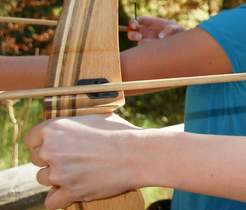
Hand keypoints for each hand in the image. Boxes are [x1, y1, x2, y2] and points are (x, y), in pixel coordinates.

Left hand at [24, 114, 142, 208]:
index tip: (56, 145)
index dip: (43, 142)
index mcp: (54, 128)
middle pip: (36, 159)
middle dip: (52, 159)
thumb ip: (74, 125)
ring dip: (57, 177)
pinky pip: (51, 201)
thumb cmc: (121, 133)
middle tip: (74, 158)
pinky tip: (72, 190)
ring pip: (43, 179)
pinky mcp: (70, 192)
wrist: (139, 154)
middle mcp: (51, 150)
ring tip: (79, 171)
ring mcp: (59, 173)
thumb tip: (69, 127)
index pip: (31, 139)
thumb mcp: (95, 118)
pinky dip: (60, 198)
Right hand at [127, 16, 185, 43]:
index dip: (132, 22)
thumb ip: (169, 30)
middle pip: (132, 32)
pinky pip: (144, 48)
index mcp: (150, 23)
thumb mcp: (175, 28)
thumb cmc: (178, 31)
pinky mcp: (149, 48)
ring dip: (140, 41)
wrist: (181, 41)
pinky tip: (154, 48)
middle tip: (139, 36)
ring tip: (148, 42)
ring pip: (137, 41)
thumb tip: (160, 37)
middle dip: (132, 34)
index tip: (134, 26)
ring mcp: (147, 40)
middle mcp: (146, 31)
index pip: (137, 20)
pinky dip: (146, 48)